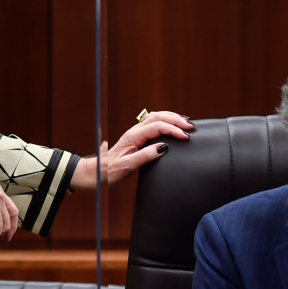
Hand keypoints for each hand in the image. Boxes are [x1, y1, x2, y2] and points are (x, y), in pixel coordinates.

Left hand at [69, 111, 192, 190]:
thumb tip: (163, 147)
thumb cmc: (110, 171)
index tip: (186, 136)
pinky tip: (172, 125)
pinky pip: (153, 123)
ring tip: (185, 122)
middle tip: (190, 126)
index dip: (173, 130)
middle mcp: (134, 131)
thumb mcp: (129, 166)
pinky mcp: (137, 137)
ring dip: (171, 117)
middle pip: (158, 116)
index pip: (157, 127)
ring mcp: (135, 133)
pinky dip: (165, 121)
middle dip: (175, 119)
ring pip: (156, 117)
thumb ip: (145, 156)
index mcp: (133, 136)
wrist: (97, 172)